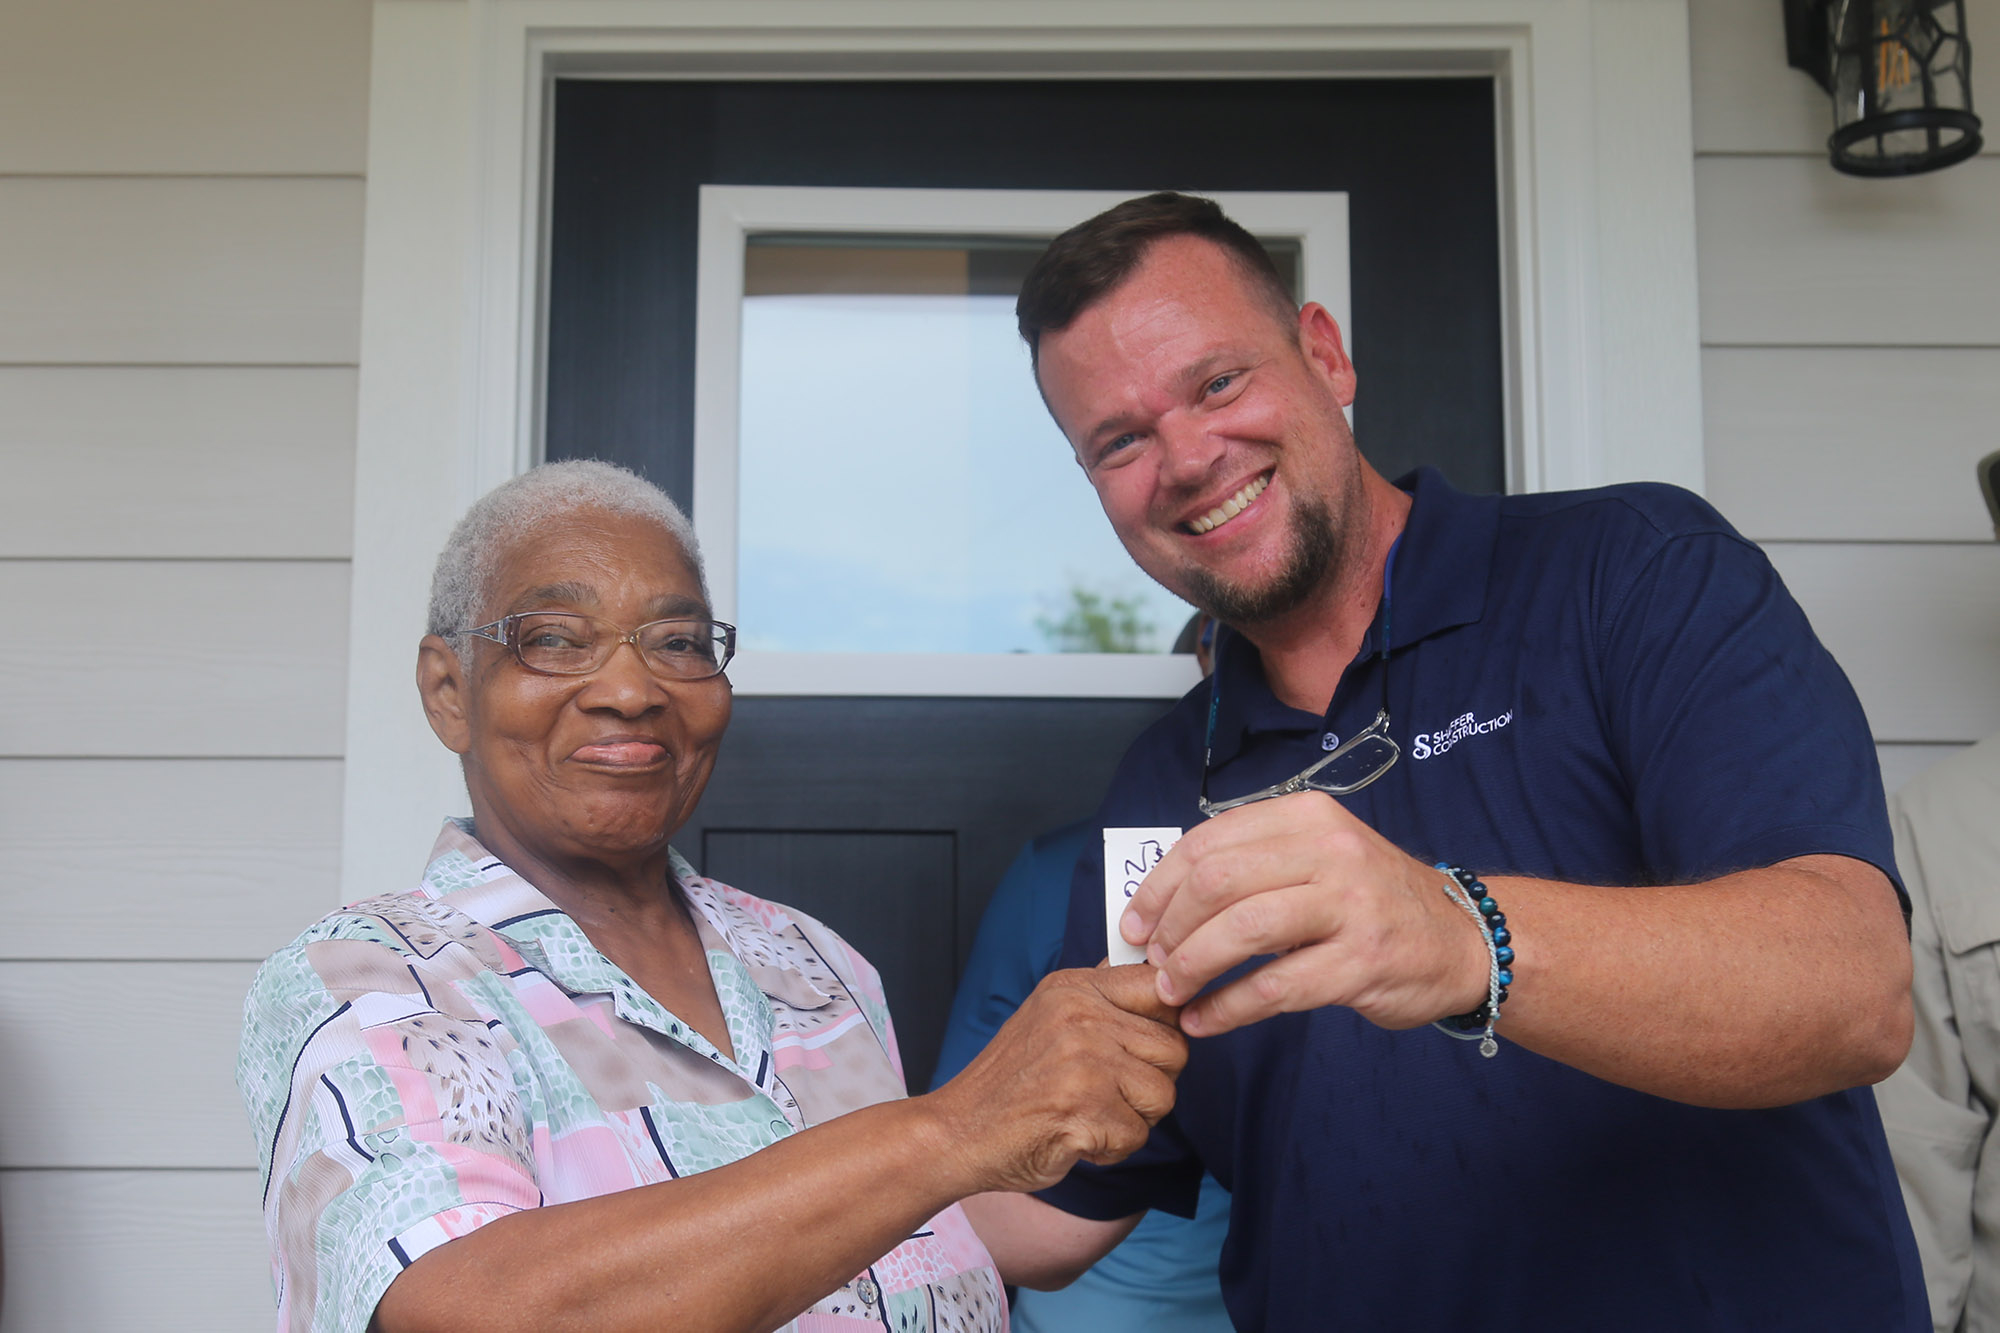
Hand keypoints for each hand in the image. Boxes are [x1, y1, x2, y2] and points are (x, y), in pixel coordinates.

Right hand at [926, 965, 1185, 1194]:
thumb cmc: (1010, 1083)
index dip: (1167, 1023)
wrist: (958, 1132)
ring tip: (1089, 1113)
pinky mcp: (1084, 1109)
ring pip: (1163, 1095)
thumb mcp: (1049, 1017)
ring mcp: (1083, 1062)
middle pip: (1175, 1049)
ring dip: (1133, 1119)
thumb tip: (1154, 973)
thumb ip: (1100, 997)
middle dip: (1151, 1083)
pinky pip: (1137, 1136)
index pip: (1159, 986)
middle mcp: (1081, 1016)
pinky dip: (1111, 1149)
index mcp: (1074, 989)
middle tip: (1107, 1093)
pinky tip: (1076, 1136)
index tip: (1147, 1046)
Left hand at [1122, 792, 1487, 1036]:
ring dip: (1192, 966)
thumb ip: (1252, 867)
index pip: (1208, 842)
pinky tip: (1205, 1021)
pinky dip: (1227, 1007)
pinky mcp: (1361, 962)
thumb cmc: (1371, 900)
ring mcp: (1349, 905)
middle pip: (1217, 882)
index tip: (1135, 923)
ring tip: (1172, 992)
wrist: (1463, 939)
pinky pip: (1275, 987)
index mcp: (1306, 818)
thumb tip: (1162, 904)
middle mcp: (1329, 851)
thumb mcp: (1317, 858)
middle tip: (1152, 961)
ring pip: (1243, 930)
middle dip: (1170, 926)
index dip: (1159, 887)